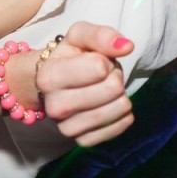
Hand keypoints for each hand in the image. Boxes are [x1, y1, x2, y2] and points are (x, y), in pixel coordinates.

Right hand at [35, 22, 134, 146]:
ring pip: (120, 107)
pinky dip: (122, 112)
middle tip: (102, 74)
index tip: (95, 60)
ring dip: (119, 93)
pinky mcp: (83, 141)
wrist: (52, 84)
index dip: (105, 59)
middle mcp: (56, 107)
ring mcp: (68, 128)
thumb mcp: (79, 35)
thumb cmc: (68, 57)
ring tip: (103, 87)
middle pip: (113, 88)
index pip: (99, 68)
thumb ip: (101, 35)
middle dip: (114, 75)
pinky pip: (122, 125)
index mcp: (50, 77)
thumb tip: (126, 46)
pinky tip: (108, 103)